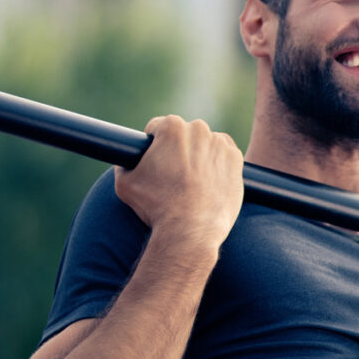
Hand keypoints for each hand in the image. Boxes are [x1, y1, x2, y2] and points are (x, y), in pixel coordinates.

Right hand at [114, 115, 243, 250]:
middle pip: (184, 135)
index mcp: (171, 127)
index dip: (154, 145)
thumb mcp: (125, 183)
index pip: (158, 128)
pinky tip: (208, 183)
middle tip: (174, 175)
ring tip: (191, 182)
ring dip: (199, 156)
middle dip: (178, 150)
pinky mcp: (236, 160)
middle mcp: (198, 130)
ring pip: (205, 144)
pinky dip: (218, 165)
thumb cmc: (156, 207)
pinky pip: (224, 156)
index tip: (157, 161)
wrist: (190, 230)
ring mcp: (220, 144)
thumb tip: (125, 160)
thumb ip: (123, 164)